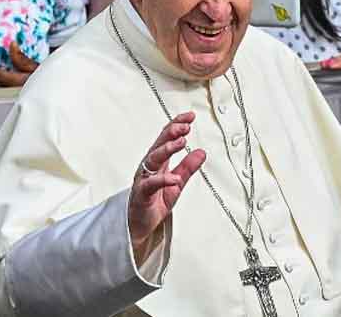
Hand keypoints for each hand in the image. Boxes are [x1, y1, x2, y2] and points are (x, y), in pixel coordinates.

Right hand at [128, 112, 206, 263]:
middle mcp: (149, 167)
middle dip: (172, 132)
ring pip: (153, 159)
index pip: (166, 138)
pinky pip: (151, 184)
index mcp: (157, 162)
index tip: (189, 116)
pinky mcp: (141, 193)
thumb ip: (188, 168)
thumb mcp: (177, 183)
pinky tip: (174, 178)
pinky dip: (163, 180)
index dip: (177, 125)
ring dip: (167, 149)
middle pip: (159, 144)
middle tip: (185, 126)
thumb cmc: (153, 202)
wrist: (139, 224)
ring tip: (181, 143)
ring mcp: (143, 178)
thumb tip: (201, 152)